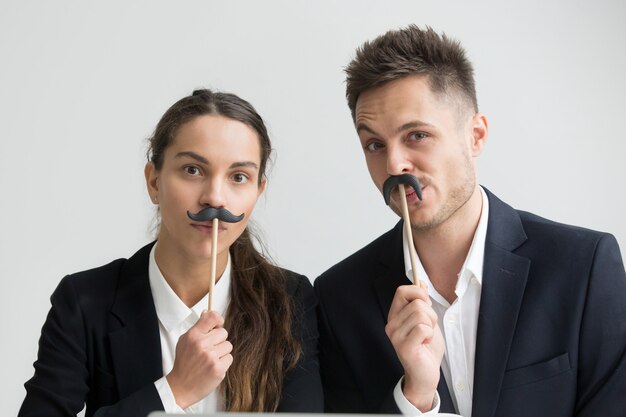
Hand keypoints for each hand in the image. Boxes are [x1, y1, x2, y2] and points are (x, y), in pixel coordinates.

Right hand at [166, 310, 232, 408]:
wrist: (181, 387)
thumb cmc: (184, 364)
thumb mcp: (185, 341)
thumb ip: (198, 327)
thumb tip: (207, 312)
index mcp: (193, 335)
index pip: (212, 317)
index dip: (218, 319)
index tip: (218, 324)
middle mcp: (202, 344)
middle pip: (223, 332)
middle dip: (219, 340)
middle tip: (210, 349)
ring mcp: (211, 357)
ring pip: (228, 345)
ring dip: (222, 352)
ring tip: (210, 359)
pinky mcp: (218, 368)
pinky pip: (229, 358)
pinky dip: (223, 363)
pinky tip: (213, 367)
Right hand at [385, 283, 443, 411]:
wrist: (426, 375)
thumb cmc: (426, 348)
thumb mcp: (426, 320)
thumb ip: (422, 303)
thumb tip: (421, 282)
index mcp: (395, 316)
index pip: (402, 291)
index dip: (418, 292)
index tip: (426, 303)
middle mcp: (391, 324)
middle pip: (417, 303)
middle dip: (431, 315)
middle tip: (428, 329)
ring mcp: (396, 335)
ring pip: (421, 314)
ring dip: (431, 326)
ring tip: (426, 338)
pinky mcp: (404, 346)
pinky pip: (423, 328)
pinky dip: (430, 335)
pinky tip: (425, 344)